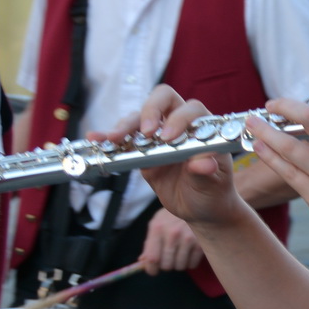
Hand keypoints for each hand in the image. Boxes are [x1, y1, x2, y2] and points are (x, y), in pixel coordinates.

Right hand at [89, 87, 245, 228]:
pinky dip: (109, 138)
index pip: (191, 109)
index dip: (179, 118)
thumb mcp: (213, 184)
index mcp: (202, 129)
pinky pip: (124, 139)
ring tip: (110, 138)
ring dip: (124, 125)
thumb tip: (202, 163)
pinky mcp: (142, 150)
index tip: (169, 138)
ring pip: (139, 118)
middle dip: (150, 110)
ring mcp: (159, 136)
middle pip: (162, 100)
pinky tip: (95, 139)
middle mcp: (180, 125)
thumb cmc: (213, 191)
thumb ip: (206, 172)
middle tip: (145, 131)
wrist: (201, 208)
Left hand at [139, 208, 204, 273]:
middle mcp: (173, 233)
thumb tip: (143, 261)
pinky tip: (189, 253)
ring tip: (179, 254)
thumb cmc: (173, 215)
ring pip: (180, 266)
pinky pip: (193, 264)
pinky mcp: (201, 243)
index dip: (151, 269)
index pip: (152, 258)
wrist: (197, 204)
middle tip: (169, 258)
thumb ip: (149, 242)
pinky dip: (190, 263)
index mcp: (158, 228)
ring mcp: (188, 239)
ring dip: (178, 264)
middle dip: (166, 265)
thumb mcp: (157, 222)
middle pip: (166, 265)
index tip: (153, 271)